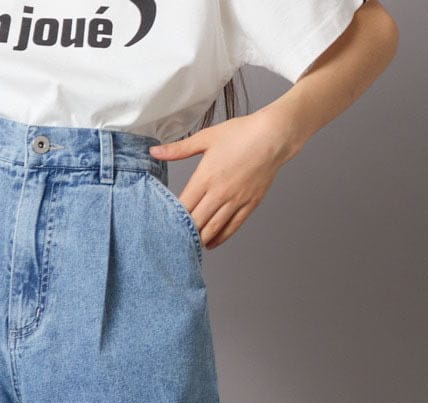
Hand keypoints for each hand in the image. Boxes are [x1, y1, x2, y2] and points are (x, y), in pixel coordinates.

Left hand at [148, 109, 294, 250]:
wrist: (273, 136)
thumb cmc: (241, 133)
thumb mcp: (206, 137)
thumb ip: (179, 149)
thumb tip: (154, 152)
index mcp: (205, 177)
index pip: (183, 207)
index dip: (172, 218)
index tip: (164, 223)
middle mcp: (219, 193)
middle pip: (195, 223)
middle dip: (184, 232)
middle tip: (174, 239)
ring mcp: (235, 201)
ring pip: (212, 229)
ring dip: (200, 239)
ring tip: (189, 245)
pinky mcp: (249, 205)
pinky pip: (232, 228)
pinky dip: (219, 238)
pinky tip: (211, 243)